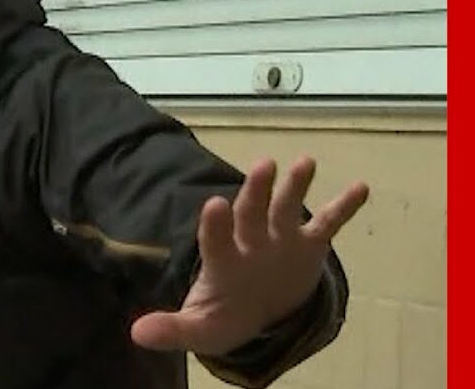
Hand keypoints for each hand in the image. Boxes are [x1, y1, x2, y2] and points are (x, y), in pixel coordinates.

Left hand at [130, 157, 368, 355]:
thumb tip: (137, 334)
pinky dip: (344, 207)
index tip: (214, 203)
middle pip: (251, 213)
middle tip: (263, 166)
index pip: (216, 239)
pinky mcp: (308, 245)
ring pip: (287, 208)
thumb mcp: (200, 329)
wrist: (255, 312)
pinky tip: (360, 187)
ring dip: (294, 187)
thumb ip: (173, 329)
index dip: (215, 225)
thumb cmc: (224, 315)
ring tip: (304, 163)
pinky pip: (328, 223)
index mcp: (223, 261)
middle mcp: (250, 242)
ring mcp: (280, 240)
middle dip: (256, 192)